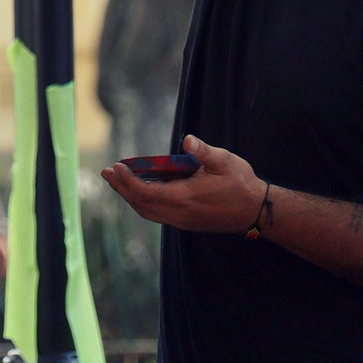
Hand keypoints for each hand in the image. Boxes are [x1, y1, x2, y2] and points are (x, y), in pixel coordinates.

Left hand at [101, 136, 263, 231]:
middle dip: (122, 189)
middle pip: (142, 205)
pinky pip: (157, 215)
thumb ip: (204, 151)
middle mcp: (180, 214)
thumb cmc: (241, 183)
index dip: (128, 181)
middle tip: (106, 173)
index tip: (116, 167)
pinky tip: (140, 190)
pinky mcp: (187, 222)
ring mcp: (183, 221)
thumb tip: (187, 140)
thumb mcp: (225, 161)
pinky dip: (143, 203)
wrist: (256, 210)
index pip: (147, 193)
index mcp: (186, 198)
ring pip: (148, 212)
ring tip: (117, 181)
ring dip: (130, 197)